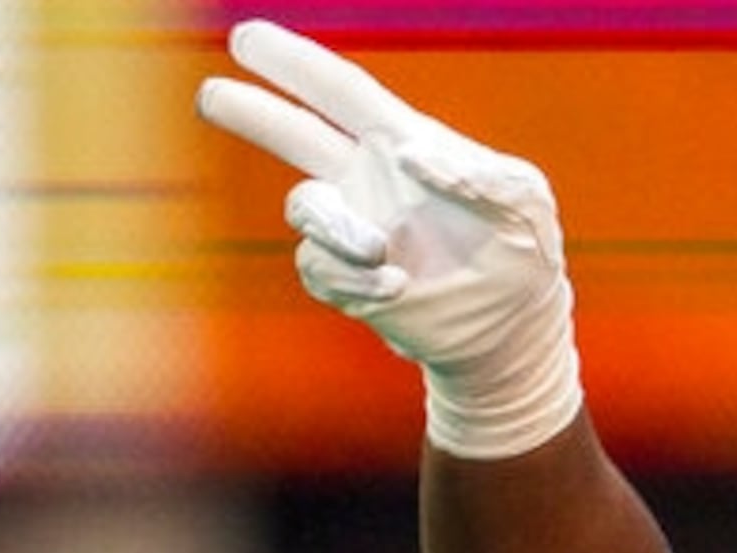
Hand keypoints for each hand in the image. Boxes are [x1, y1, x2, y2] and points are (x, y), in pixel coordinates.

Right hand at [196, 20, 582, 457]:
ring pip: (305, 209)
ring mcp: (354, 229)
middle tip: (211, 94)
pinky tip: (394, 287)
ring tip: (381, 249)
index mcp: (403, 140)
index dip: (294, 64)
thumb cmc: (525, 251)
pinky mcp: (350, 281)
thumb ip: (479, 173)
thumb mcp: (524, 203)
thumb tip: (410, 155)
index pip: (340, 92)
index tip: (246, 39)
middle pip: (294, 133)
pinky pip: (320, 269)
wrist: (514, 329)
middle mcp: (367, 178)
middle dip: (253, 112)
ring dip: (335, 226)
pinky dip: (351, 278)